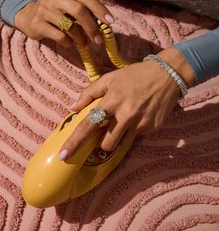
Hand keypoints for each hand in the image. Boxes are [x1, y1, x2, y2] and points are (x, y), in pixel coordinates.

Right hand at [14, 0, 114, 47]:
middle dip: (92, 27)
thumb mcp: (66, 5)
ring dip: (81, 38)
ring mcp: (44, 10)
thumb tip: (104, 24)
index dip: (100, 9)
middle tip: (98, 40)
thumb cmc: (53, 12)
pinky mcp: (38, 24)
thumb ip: (82, 9)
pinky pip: (59, 36)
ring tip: (84, 44)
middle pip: (79, 10)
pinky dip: (68, 43)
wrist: (25, 16)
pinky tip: (69, 44)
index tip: (110, 22)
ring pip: (69, 25)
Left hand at [58, 48, 194, 159]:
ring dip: (116, 139)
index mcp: (112, 101)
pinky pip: (136, 136)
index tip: (63, 155)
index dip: (75, 142)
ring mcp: (140, 123)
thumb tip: (73, 108)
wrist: (166, 74)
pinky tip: (139, 115)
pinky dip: (133, 129)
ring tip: (124, 121)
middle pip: (105, 144)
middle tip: (105, 131)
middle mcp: (126, 115)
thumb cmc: (134, 75)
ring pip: (120, 144)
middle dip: (101, 143)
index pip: (88, 125)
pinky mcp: (152, 128)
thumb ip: (90, 93)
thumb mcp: (110, 78)